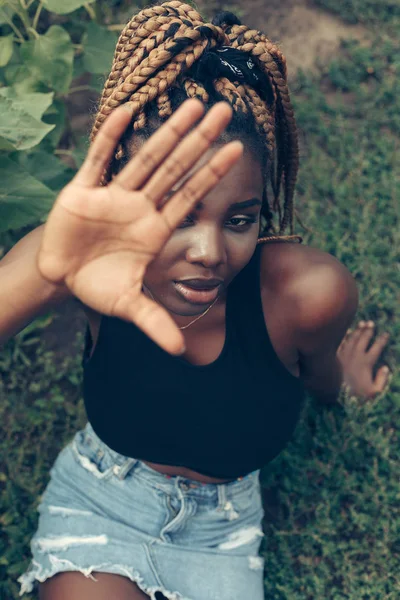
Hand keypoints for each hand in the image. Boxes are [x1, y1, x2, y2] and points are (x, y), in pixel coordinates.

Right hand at [37, 99, 242, 354]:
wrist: (63, 276)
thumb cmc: (99, 285)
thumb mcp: (128, 306)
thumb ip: (155, 322)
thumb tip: (182, 352)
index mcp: (155, 229)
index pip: (190, 196)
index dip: (211, 173)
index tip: (236, 150)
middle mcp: (140, 206)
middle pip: (175, 167)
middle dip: (198, 140)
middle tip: (224, 110)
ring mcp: (113, 196)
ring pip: (144, 157)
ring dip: (166, 131)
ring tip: (192, 102)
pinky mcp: (83, 191)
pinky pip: (98, 160)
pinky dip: (110, 138)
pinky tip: (128, 112)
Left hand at [337, 320, 390, 398]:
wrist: (333, 394)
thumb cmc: (356, 395)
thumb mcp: (374, 392)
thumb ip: (382, 380)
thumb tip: (385, 368)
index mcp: (366, 363)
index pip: (377, 347)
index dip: (382, 339)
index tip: (386, 333)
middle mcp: (355, 356)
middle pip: (364, 339)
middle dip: (369, 330)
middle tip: (372, 323)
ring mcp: (344, 355)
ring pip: (352, 338)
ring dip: (358, 330)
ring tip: (362, 323)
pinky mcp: (336, 356)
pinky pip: (341, 343)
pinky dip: (346, 336)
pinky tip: (348, 331)